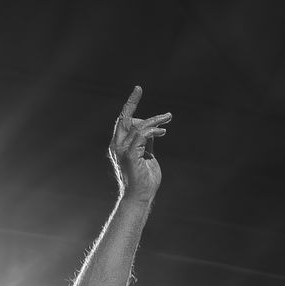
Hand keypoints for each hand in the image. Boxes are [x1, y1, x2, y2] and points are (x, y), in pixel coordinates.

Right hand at [109, 84, 171, 201]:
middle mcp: (116, 146)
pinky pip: (141, 135)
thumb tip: (153, 129)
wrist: (141, 197)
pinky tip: (163, 132)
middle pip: (123, 118)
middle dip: (131, 102)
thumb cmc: (145, 179)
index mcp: (118, 145)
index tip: (137, 91)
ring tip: (168, 118)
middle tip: (138, 89)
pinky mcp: (130, 155)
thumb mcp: (147, 155)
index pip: (122, 121)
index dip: (130, 105)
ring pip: (137, 125)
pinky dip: (153, 131)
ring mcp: (122, 150)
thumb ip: (147, 141)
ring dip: (154, 121)